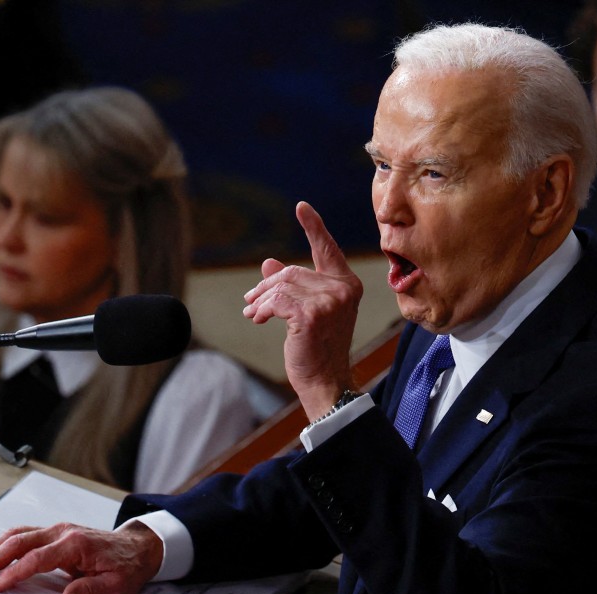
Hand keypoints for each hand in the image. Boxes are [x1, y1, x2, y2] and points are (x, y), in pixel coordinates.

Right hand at [0, 521, 162, 593]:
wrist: (140, 547)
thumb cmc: (128, 566)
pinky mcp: (57, 533)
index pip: (36, 558)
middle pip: (21, 541)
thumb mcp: (115, 585)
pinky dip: (6, 544)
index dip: (14, 573)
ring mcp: (60, 530)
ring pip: (20, 534)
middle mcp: (65, 532)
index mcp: (76, 544)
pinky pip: (27, 534)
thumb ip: (89, 591)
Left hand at [243, 202, 362, 418]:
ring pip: (281, 286)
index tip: (301, 207)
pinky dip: (261, 309)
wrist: (326, 382)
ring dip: (260, 300)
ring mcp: (330, 301)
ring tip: (252, 313)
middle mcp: (343, 289)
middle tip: (249, 301)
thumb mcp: (307, 313)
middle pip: (292, 272)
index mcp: (347, 285)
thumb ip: (292, 287)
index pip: (328, 249)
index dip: (314, 227)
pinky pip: (276, 301)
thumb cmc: (318, 349)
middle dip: (266, 287)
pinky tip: (256, 319)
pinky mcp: (312, 315)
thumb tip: (269, 264)